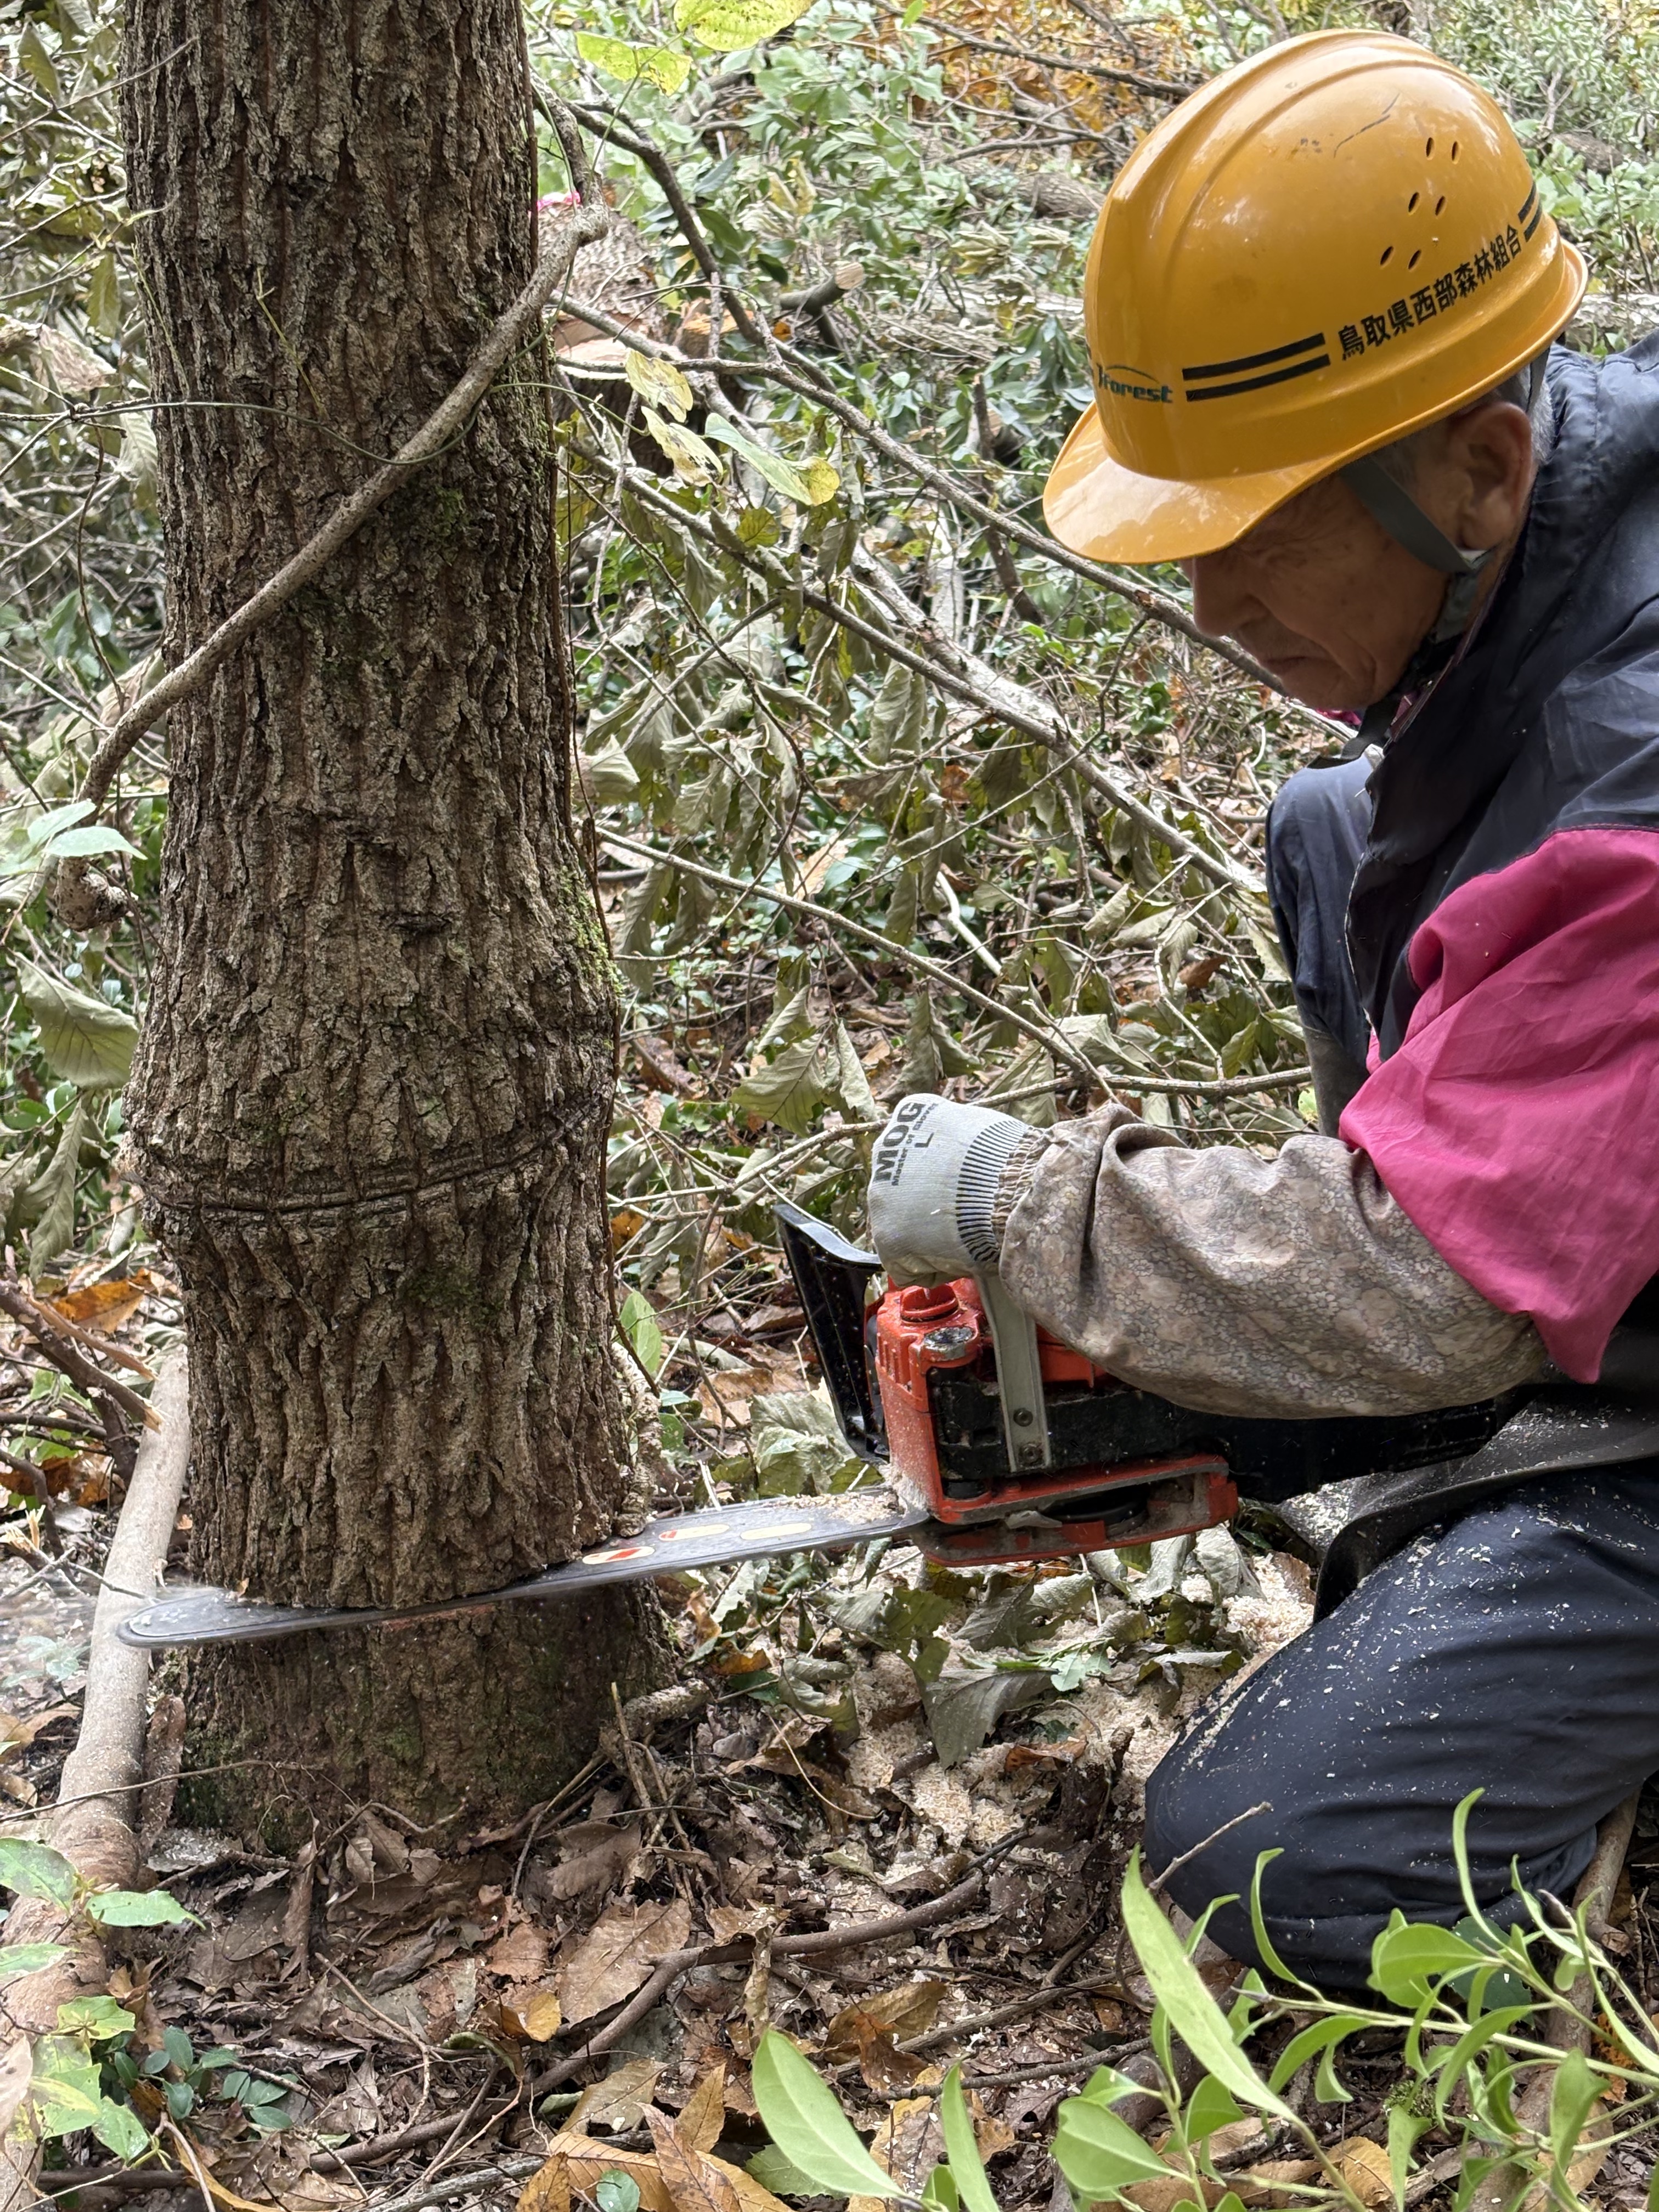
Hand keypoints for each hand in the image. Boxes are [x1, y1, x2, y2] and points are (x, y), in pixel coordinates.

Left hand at [866, 1094, 1034, 1284]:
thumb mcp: (983, 1128)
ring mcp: (881, 1194)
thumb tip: (968, 1152)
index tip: (965, 1182)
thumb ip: (960, 1137)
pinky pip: (907, 1262)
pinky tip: (959, 1256)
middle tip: (967, 1211)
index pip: (919, 1146)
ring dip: (929, 1233)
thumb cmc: (1011, 1158)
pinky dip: (932, 1265)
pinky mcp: (888, 1238)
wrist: (1010, 1191)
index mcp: (911, 1115)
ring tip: (966, 1234)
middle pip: (905, 1186)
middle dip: (931, 1201)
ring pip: (903, 1223)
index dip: (945, 1171)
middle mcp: (886, 1149)